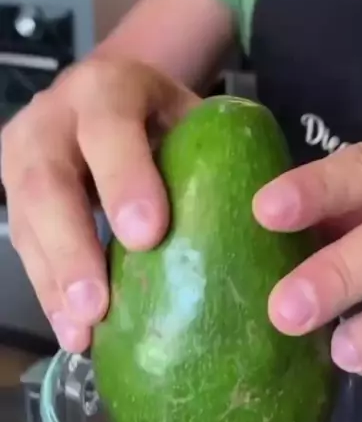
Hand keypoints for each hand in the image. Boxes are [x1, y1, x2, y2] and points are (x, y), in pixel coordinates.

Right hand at [0, 57, 197, 352]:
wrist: (107, 98)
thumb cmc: (162, 117)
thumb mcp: (190, 116)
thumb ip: (214, 154)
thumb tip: (274, 224)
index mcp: (108, 88)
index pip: (109, 127)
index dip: (124, 179)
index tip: (147, 235)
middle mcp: (54, 117)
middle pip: (49, 181)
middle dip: (72, 245)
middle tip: (98, 304)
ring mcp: (24, 156)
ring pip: (26, 219)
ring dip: (54, 281)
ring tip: (82, 332)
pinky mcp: (12, 193)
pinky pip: (24, 245)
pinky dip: (49, 291)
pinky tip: (74, 332)